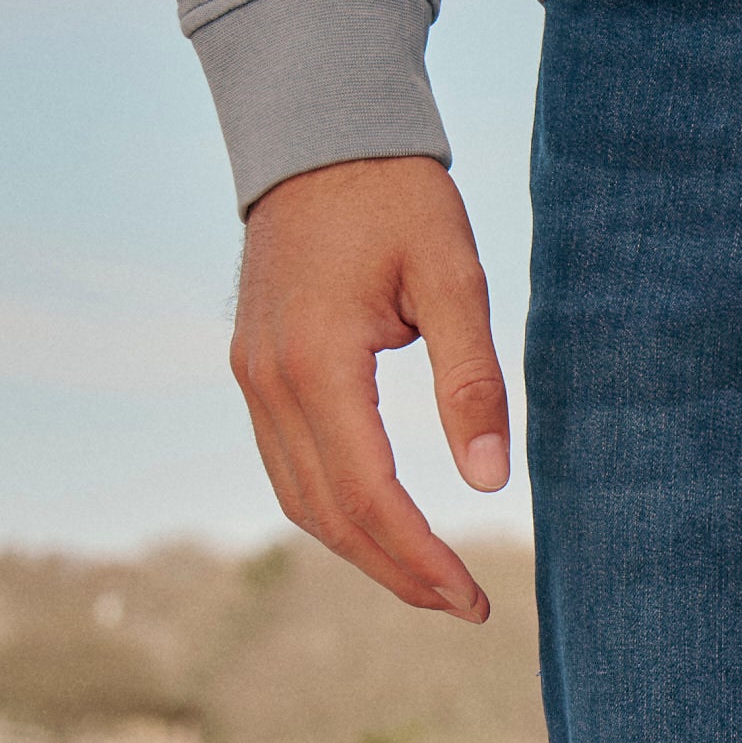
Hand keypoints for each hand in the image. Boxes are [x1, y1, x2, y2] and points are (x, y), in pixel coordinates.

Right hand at [230, 157, 508, 621]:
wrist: (316, 137)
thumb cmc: (396, 197)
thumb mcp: (454, 275)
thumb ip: (472, 380)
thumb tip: (488, 481)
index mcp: (317, 363)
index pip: (369, 494)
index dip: (420, 558)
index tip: (473, 599)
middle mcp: (269, 382)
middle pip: (330, 515)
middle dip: (397, 572)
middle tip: (465, 605)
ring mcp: (252, 379)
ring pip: (302, 500)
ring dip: (364, 551)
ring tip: (431, 582)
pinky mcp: (255, 372)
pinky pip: (289, 468)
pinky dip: (336, 511)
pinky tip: (384, 526)